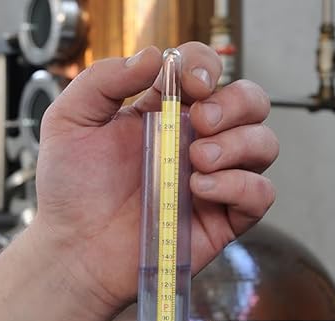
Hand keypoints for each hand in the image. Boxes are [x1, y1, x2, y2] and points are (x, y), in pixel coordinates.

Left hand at [30, 42, 278, 314]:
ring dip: (238, 144)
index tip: (188, 82)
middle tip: (201, 121)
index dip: (206, 66)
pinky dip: (240, 185)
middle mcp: (196, 143)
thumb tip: (154, 55)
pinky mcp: (221, 221)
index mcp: (165, 114)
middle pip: (251, 103)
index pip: (207, 72)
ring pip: (264, 145)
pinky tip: (200, 190)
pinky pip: (260, 195)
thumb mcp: (70, 119)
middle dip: (235, 102)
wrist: (74, 250)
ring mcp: (213, 182)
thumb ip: (104, 78)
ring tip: (196, 160)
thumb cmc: (70, 192)